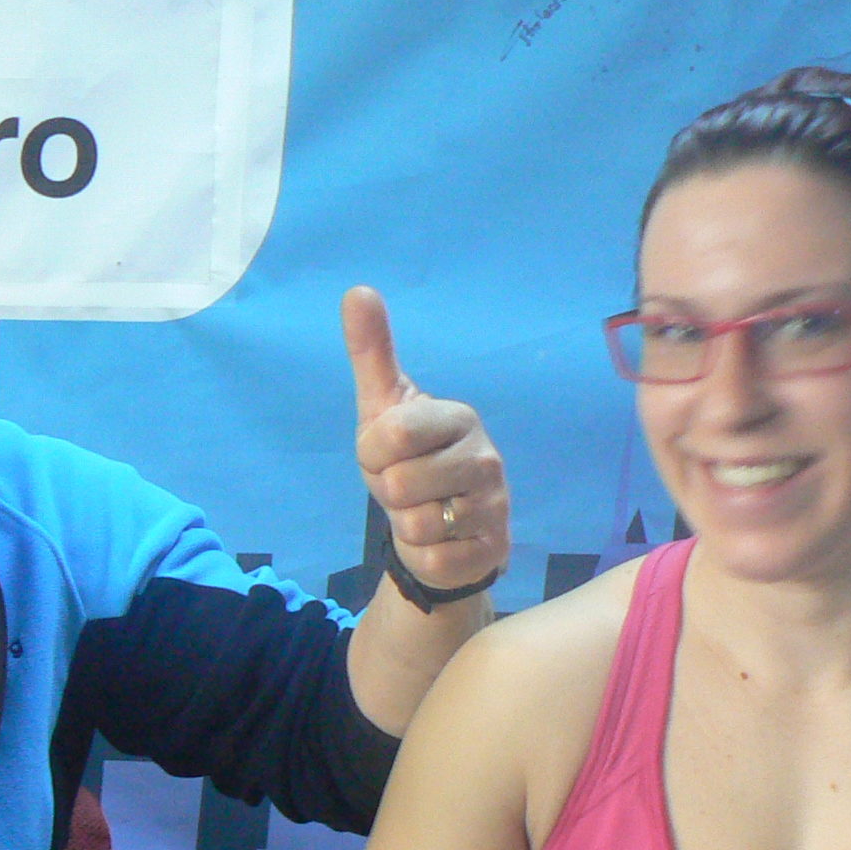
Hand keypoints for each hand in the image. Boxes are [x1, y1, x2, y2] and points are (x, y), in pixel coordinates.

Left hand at [344, 285, 508, 594]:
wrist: (438, 528)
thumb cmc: (408, 460)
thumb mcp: (383, 408)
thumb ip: (372, 352)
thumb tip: (357, 291)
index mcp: (459, 417)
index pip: (390, 435)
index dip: (373, 451)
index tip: (388, 451)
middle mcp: (486, 457)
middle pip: (398, 484)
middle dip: (388, 491)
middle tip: (406, 486)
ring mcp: (494, 505)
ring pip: (414, 524)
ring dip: (405, 524)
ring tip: (424, 511)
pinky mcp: (491, 550)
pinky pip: (431, 558)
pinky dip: (422, 555)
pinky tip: (438, 540)